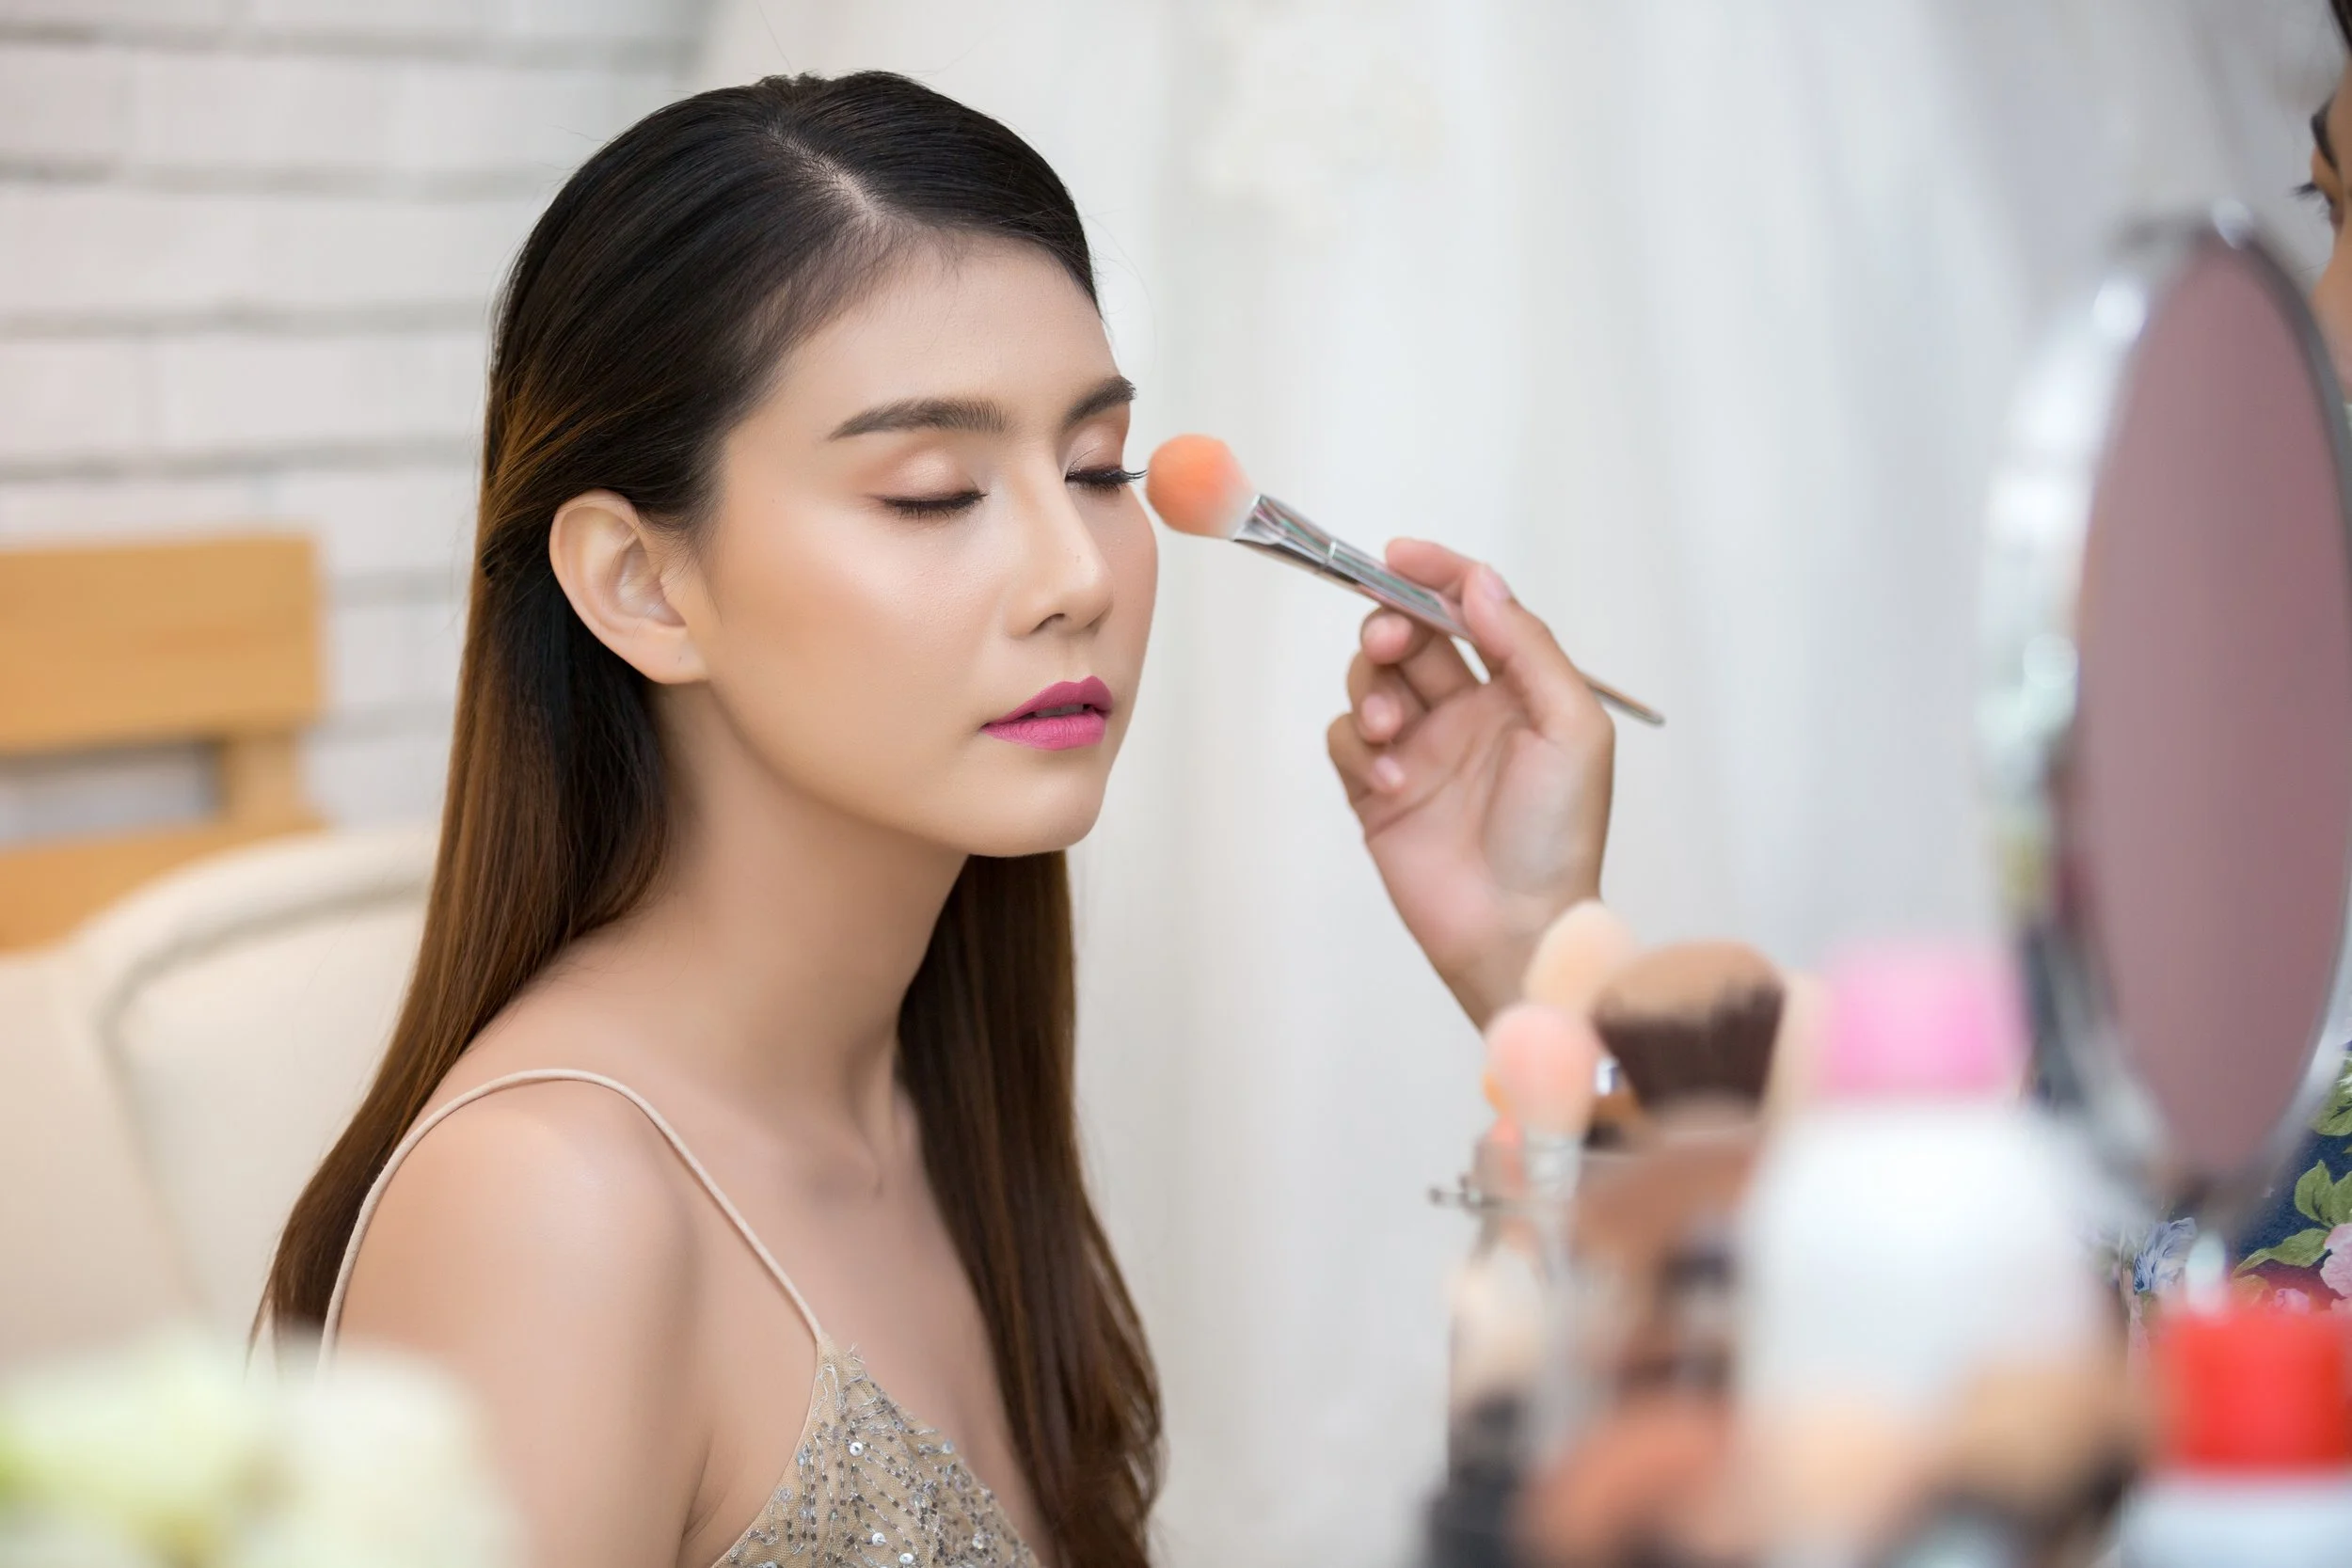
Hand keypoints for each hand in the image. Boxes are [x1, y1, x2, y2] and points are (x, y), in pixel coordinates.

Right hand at [1325, 541, 1615, 1026]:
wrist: (1516, 928)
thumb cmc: (1559, 835)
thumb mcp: (1570, 726)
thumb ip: (1526, 646)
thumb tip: (1479, 582)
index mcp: (1517, 689)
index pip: (1470, 608)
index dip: (1436, 572)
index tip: (1399, 553)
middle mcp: (1465, 712)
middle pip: (1409, 635)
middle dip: (1390, 625)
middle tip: (1392, 644)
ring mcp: (1418, 749)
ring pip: (1370, 681)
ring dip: (1373, 690)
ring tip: (1392, 731)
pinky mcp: (1376, 791)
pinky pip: (1345, 740)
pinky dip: (1360, 749)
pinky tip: (1392, 781)